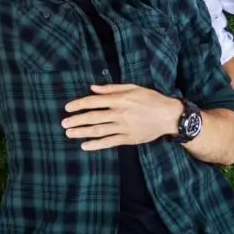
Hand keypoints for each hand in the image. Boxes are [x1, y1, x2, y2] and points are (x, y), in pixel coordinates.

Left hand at [62, 83, 182, 150]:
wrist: (170, 116)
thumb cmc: (150, 99)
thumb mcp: (132, 87)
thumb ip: (111, 88)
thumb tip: (92, 88)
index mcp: (120, 99)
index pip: (94, 102)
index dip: (79, 104)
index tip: (67, 107)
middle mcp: (120, 114)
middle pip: (93, 117)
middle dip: (76, 120)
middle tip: (63, 123)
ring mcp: (124, 127)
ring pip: (99, 130)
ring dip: (82, 132)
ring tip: (69, 133)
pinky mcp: (129, 138)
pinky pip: (109, 142)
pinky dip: (96, 144)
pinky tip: (85, 146)